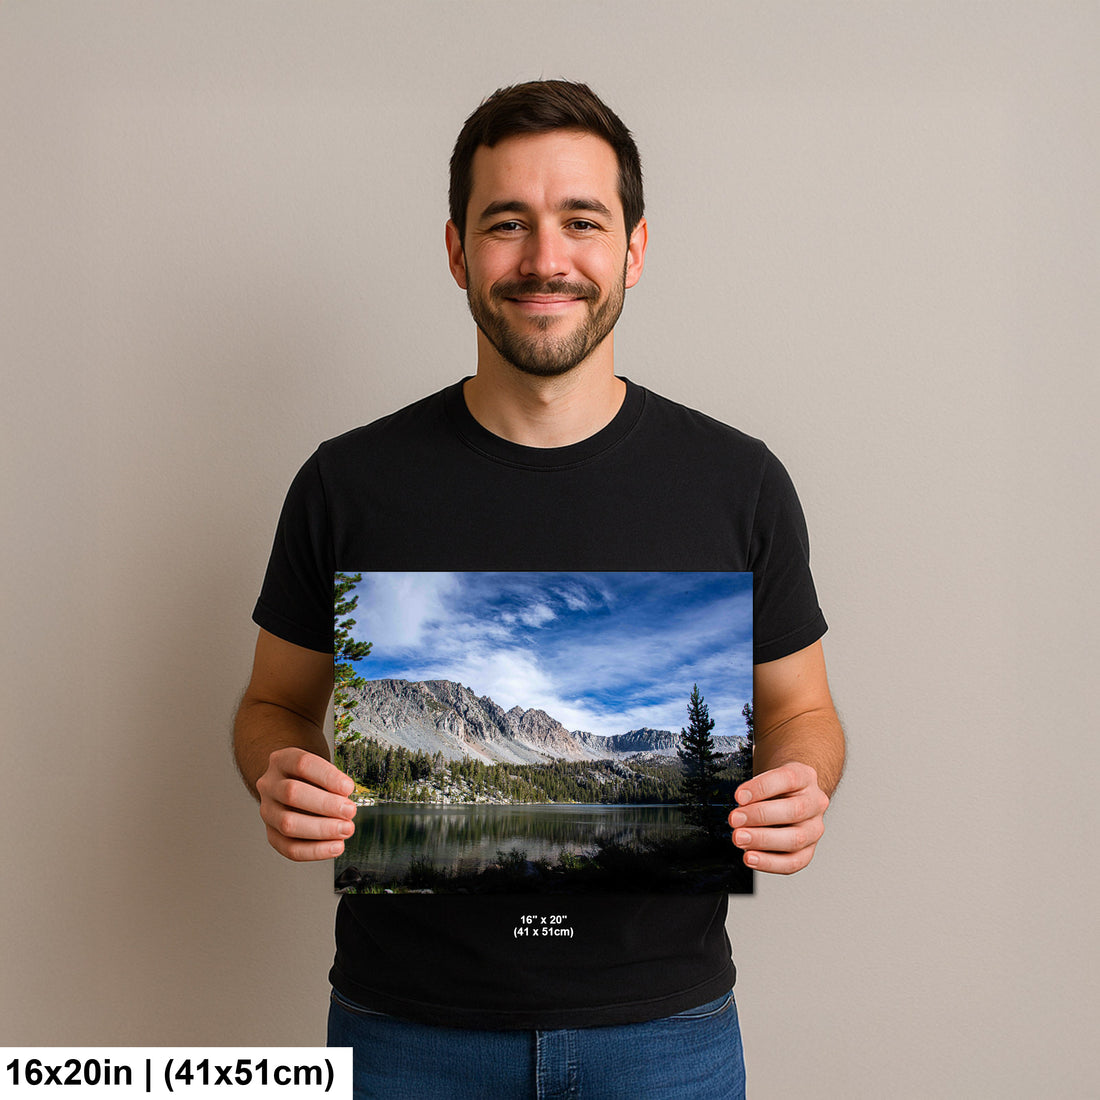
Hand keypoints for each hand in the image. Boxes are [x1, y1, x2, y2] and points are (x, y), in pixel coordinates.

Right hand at [256, 747, 357, 861]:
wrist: (289, 785)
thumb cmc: (310, 776)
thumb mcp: (320, 768)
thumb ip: (332, 781)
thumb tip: (346, 800)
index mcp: (282, 760)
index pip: (302, 764)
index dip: (327, 777)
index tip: (348, 787)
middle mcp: (269, 784)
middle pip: (292, 793)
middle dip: (326, 805)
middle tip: (350, 811)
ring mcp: (267, 810)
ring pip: (287, 823)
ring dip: (322, 829)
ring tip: (345, 829)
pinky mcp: (271, 833)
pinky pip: (289, 848)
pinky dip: (315, 850)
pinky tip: (335, 846)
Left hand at [728, 762, 828, 874]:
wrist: (792, 797)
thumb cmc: (775, 787)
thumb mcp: (767, 776)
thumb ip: (755, 790)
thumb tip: (740, 807)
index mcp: (805, 777)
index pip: (787, 779)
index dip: (761, 788)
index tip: (739, 796)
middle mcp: (815, 802)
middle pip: (794, 811)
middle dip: (760, 816)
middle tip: (735, 820)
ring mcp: (814, 828)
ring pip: (796, 839)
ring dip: (763, 840)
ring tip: (740, 839)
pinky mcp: (808, 850)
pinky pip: (793, 862)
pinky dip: (769, 863)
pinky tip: (750, 857)